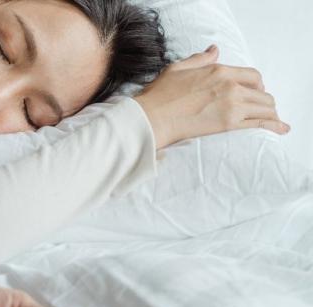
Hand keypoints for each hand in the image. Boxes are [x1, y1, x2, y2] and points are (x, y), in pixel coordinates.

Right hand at [135, 45, 289, 148]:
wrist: (152, 118)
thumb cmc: (159, 95)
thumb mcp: (178, 68)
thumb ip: (199, 59)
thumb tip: (214, 51)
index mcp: (219, 71)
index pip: (253, 75)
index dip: (257, 84)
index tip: (255, 92)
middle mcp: (230, 86)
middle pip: (262, 92)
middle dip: (263, 101)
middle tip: (259, 109)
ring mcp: (232, 105)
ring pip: (266, 107)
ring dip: (270, 113)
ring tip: (271, 120)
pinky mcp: (230, 124)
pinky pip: (261, 123)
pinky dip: (274, 126)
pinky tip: (281, 129)